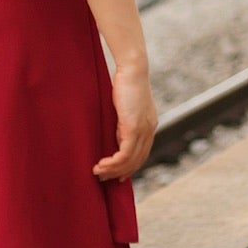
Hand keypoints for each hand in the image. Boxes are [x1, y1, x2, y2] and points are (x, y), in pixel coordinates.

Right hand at [94, 56, 156, 181]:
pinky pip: (125, 154)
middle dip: (120, 172)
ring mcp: (143, 130)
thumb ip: (123, 120)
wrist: (133, 69)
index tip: (117, 175)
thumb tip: (115, 133)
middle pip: (137, 160)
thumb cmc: (126, 82)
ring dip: (113, 170)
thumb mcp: (124, 106)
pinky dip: (113, 163)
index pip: (141, 153)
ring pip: (130, 160)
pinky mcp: (134, 128)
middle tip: (104, 178)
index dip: (129, 166)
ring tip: (98, 173)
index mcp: (149, 125)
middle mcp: (149, 131)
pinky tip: (101, 164)